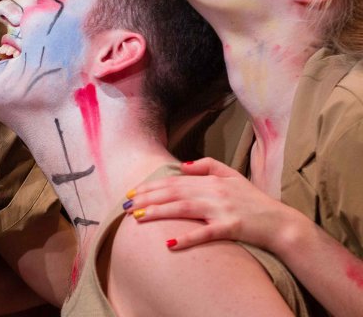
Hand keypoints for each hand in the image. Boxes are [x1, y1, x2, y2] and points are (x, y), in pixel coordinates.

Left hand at [122, 157, 298, 251]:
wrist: (281, 223)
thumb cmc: (255, 201)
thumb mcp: (232, 175)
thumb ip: (208, 165)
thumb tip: (184, 165)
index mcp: (211, 180)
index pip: (174, 181)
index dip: (151, 186)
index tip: (132, 192)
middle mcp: (213, 191)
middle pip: (173, 193)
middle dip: (147, 198)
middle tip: (126, 205)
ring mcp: (222, 209)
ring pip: (183, 209)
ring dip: (158, 213)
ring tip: (138, 218)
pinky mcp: (231, 227)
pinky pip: (205, 233)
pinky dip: (187, 238)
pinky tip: (169, 243)